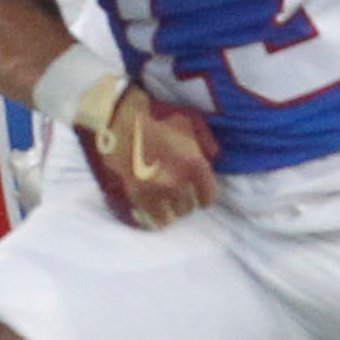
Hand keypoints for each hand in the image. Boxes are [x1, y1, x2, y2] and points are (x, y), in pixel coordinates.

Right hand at [78, 84, 218, 229]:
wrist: (125, 125)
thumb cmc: (159, 121)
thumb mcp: (189, 124)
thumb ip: (206, 141)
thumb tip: (214, 156)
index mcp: (195, 165)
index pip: (208, 197)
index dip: (203, 196)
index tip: (198, 194)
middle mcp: (179, 182)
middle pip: (189, 208)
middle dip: (185, 201)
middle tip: (178, 195)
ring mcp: (159, 192)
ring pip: (172, 215)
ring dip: (170, 210)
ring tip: (166, 202)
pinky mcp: (140, 197)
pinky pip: (154, 218)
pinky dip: (156, 216)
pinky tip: (154, 209)